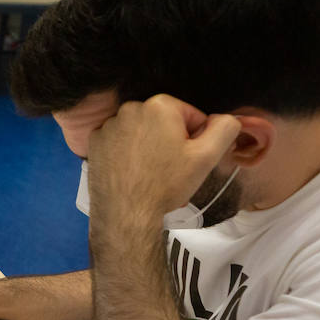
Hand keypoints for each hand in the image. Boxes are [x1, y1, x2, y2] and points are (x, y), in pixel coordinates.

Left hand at [87, 94, 240, 228]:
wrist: (126, 214)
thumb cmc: (167, 184)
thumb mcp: (207, 156)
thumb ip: (225, 128)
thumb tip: (225, 118)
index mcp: (159, 105)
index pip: (189, 115)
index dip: (194, 138)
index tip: (187, 158)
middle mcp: (129, 108)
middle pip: (163, 121)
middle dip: (170, 140)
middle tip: (170, 167)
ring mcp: (108, 125)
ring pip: (141, 131)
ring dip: (149, 145)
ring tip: (150, 172)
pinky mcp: (94, 142)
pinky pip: (119, 141)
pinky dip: (127, 152)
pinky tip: (132, 172)